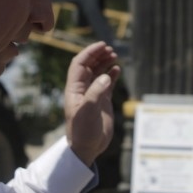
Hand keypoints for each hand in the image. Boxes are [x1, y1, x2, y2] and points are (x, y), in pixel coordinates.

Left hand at [64, 41, 120, 165]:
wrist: (86, 147)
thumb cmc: (82, 131)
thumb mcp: (88, 111)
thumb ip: (96, 92)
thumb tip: (106, 76)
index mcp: (74, 89)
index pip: (80, 64)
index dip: (89, 53)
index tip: (102, 45)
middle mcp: (82, 89)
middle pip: (89, 66)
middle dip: (98, 55)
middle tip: (111, 49)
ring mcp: (93, 94)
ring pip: (98, 72)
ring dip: (105, 63)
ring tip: (115, 56)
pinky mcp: (102, 101)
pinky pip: (107, 83)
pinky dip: (112, 75)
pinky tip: (118, 69)